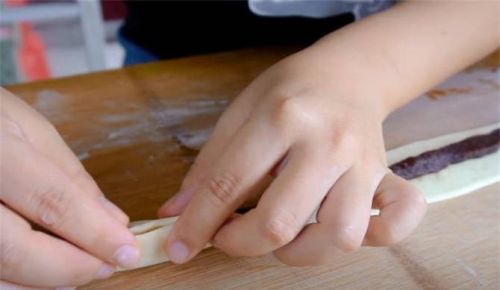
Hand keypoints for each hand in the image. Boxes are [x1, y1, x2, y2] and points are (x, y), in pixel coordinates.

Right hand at [0, 88, 139, 288]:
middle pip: (15, 250)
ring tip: (79, 271)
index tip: (127, 250)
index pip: (52, 201)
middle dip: (70, 266)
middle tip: (106, 265)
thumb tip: (113, 221)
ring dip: (44, 281)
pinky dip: (15, 283)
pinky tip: (42, 275)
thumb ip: (71, 177)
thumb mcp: (31, 130)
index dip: (95, 233)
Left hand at [159, 47, 426, 265]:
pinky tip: (343, 232)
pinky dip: (378, 239)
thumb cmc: (290, 90)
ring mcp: (362, 162)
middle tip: (228, 235)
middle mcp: (326, 142)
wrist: (348, 72)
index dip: (196, 224)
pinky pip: (397, 221)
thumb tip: (176, 214)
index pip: (228, 184)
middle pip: (280, 221)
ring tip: (281, 237)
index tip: (178, 248)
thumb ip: (208, 165)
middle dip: (239, 243)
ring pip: (338, 236)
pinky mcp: (387, 176)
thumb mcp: (239, 112)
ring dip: (299, 252)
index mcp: (280, 117)